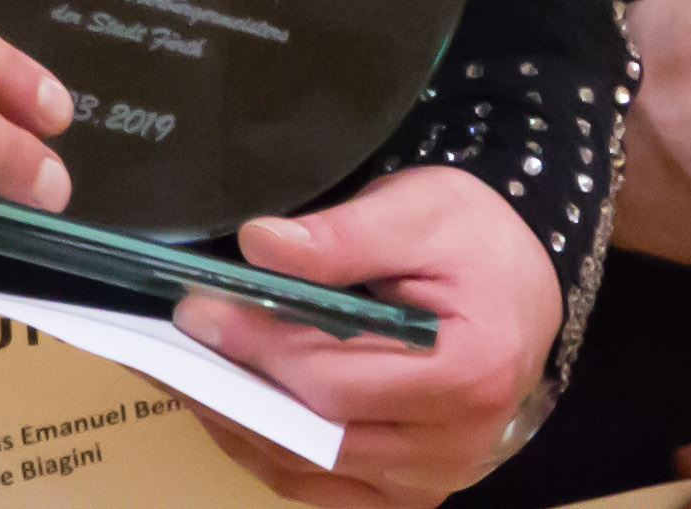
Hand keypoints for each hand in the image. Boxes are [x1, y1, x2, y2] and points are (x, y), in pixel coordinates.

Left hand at [173, 168, 561, 504]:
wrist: (524, 284)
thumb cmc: (474, 239)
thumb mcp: (421, 209)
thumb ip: (342, 236)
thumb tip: (258, 247)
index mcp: (468, 372)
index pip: (335, 378)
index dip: (258, 347)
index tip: (196, 311)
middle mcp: (455, 446)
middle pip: (317, 435)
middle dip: (233, 389)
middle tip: (166, 348)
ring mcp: (433, 481)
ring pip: (311, 472)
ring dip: (239, 427)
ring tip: (179, 377)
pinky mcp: (410, 493)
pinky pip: (324, 488)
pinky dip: (270, 453)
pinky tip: (227, 412)